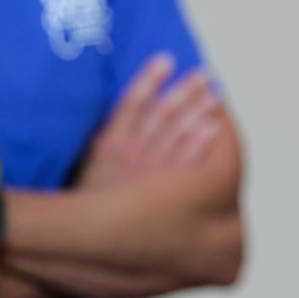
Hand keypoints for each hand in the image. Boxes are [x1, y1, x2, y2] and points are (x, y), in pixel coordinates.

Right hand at [77, 52, 223, 187]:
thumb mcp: (93, 159)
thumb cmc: (92, 196)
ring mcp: (147, 172)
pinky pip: (185, 163)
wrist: (85, 238)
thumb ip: (111, 131)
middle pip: (162, 115)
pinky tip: (212, 128)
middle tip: (205, 74)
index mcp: (110, 142)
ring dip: (197, 112)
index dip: (150, 79)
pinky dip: (199, 144)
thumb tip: (133, 106)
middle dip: (185, 92)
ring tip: (213, 95)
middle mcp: (130, 153)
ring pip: (177, 134)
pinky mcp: (160, 191)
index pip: (132, 102)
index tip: (167, 59)